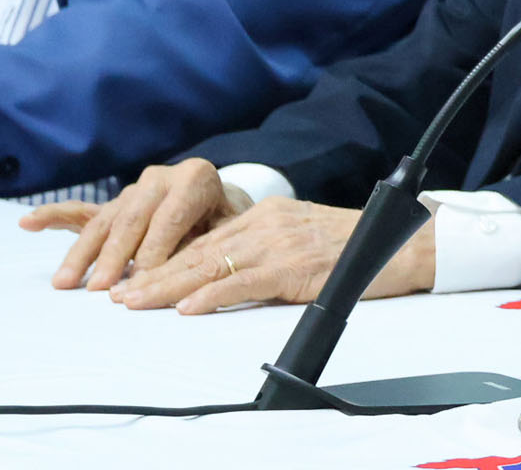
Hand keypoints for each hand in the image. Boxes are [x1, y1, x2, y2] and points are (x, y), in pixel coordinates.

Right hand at [20, 159, 247, 290]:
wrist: (222, 202)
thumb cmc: (229, 223)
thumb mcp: (232, 230)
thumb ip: (212, 247)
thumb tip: (191, 275)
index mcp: (196, 179)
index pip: (170, 218)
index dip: (156, 250)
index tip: (142, 281)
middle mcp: (160, 179)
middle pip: (132, 220)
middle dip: (115, 256)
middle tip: (100, 289)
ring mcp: (133, 190)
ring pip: (105, 222)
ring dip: (82, 254)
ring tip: (65, 282)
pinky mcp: (112, 205)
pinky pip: (81, 211)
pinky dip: (53, 216)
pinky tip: (27, 222)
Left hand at [108, 198, 435, 313]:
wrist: (403, 240)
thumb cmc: (355, 245)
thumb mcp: (302, 237)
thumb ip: (266, 248)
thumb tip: (227, 274)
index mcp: (266, 214)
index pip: (206, 240)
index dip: (166, 260)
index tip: (135, 278)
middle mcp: (267, 222)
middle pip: (200, 252)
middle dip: (155, 275)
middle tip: (117, 294)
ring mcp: (280, 242)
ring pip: (212, 266)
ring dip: (169, 287)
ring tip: (135, 302)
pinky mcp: (295, 266)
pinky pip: (245, 282)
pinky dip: (212, 295)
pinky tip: (187, 307)